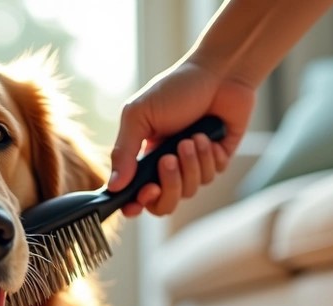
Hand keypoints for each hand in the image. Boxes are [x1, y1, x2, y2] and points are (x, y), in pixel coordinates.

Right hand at [109, 60, 255, 216]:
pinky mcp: (217, 161)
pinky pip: (210, 175)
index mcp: (144, 158)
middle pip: (164, 204)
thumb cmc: (176, 89)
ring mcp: (194, 166)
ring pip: (188, 190)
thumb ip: (123, 152)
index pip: (136, 195)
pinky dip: (208, 156)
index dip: (137, 204)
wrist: (219, 73)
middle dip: (168, 186)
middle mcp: (168, 167)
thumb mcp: (139, 116)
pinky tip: (206, 135)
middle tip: (168, 160)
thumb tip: (113, 185)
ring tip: (191, 138)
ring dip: (190, 164)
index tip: (142, 196)